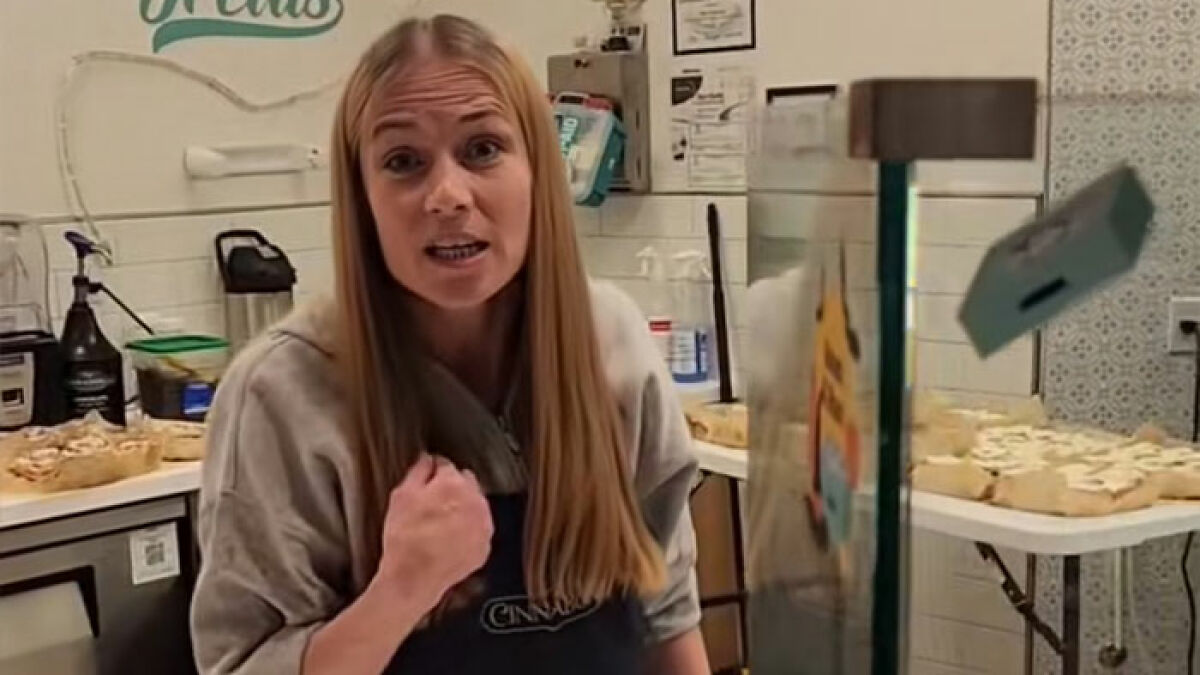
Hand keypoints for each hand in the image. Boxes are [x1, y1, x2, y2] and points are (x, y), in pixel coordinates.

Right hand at [373, 454, 493, 610]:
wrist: (413, 579)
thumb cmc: (405, 540)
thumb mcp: (401, 497)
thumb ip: (417, 472)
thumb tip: (426, 460)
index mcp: (454, 484)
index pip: (446, 465)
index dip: (433, 472)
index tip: (427, 480)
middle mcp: (475, 501)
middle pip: (465, 483)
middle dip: (451, 489)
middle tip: (432, 505)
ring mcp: (483, 524)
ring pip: (475, 506)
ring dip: (462, 509)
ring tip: (439, 525)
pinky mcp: (485, 545)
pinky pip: (478, 529)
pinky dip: (468, 531)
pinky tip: (449, 539)